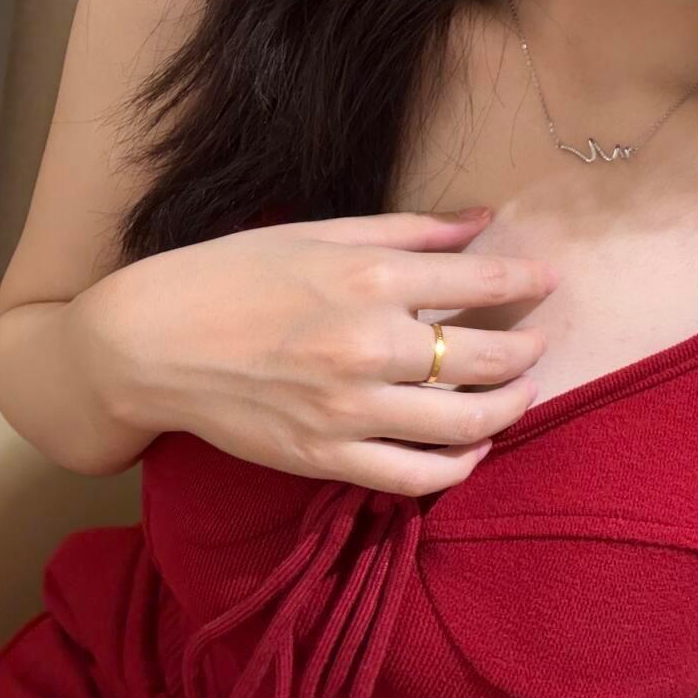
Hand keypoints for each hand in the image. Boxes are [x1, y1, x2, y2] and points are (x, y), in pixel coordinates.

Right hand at [69, 208, 556, 491]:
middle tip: (542, 342)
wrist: (149, 343)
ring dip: (510, 408)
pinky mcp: (325, 457)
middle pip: (486, 358)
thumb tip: (481, 221)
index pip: (480, 286)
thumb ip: (409, 231)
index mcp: (369, 278)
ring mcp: (349, 408)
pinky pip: (415, 476)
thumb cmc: (230, 274)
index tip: (548, 282)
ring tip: (522, 392)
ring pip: (464, 423)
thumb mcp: (319, 233)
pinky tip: (475, 448)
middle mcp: (368, 344)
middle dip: (529, 350)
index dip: (526, 284)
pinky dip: (459, 467)